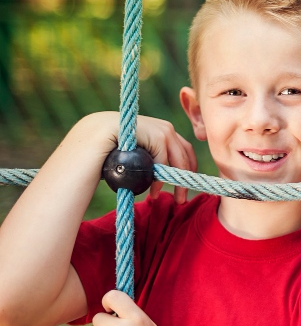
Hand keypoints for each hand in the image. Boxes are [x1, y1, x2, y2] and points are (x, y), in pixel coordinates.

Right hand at [77, 113, 196, 203]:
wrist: (87, 142)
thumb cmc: (106, 155)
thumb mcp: (136, 156)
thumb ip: (151, 159)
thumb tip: (167, 176)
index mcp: (160, 129)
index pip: (183, 149)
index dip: (188, 169)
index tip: (186, 188)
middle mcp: (162, 126)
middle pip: (184, 153)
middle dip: (186, 178)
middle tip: (181, 200)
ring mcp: (158, 127)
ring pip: (178, 156)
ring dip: (176, 181)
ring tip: (172, 198)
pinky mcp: (152, 131)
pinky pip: (163, 157)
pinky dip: (160, 176)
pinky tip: (154, 190)